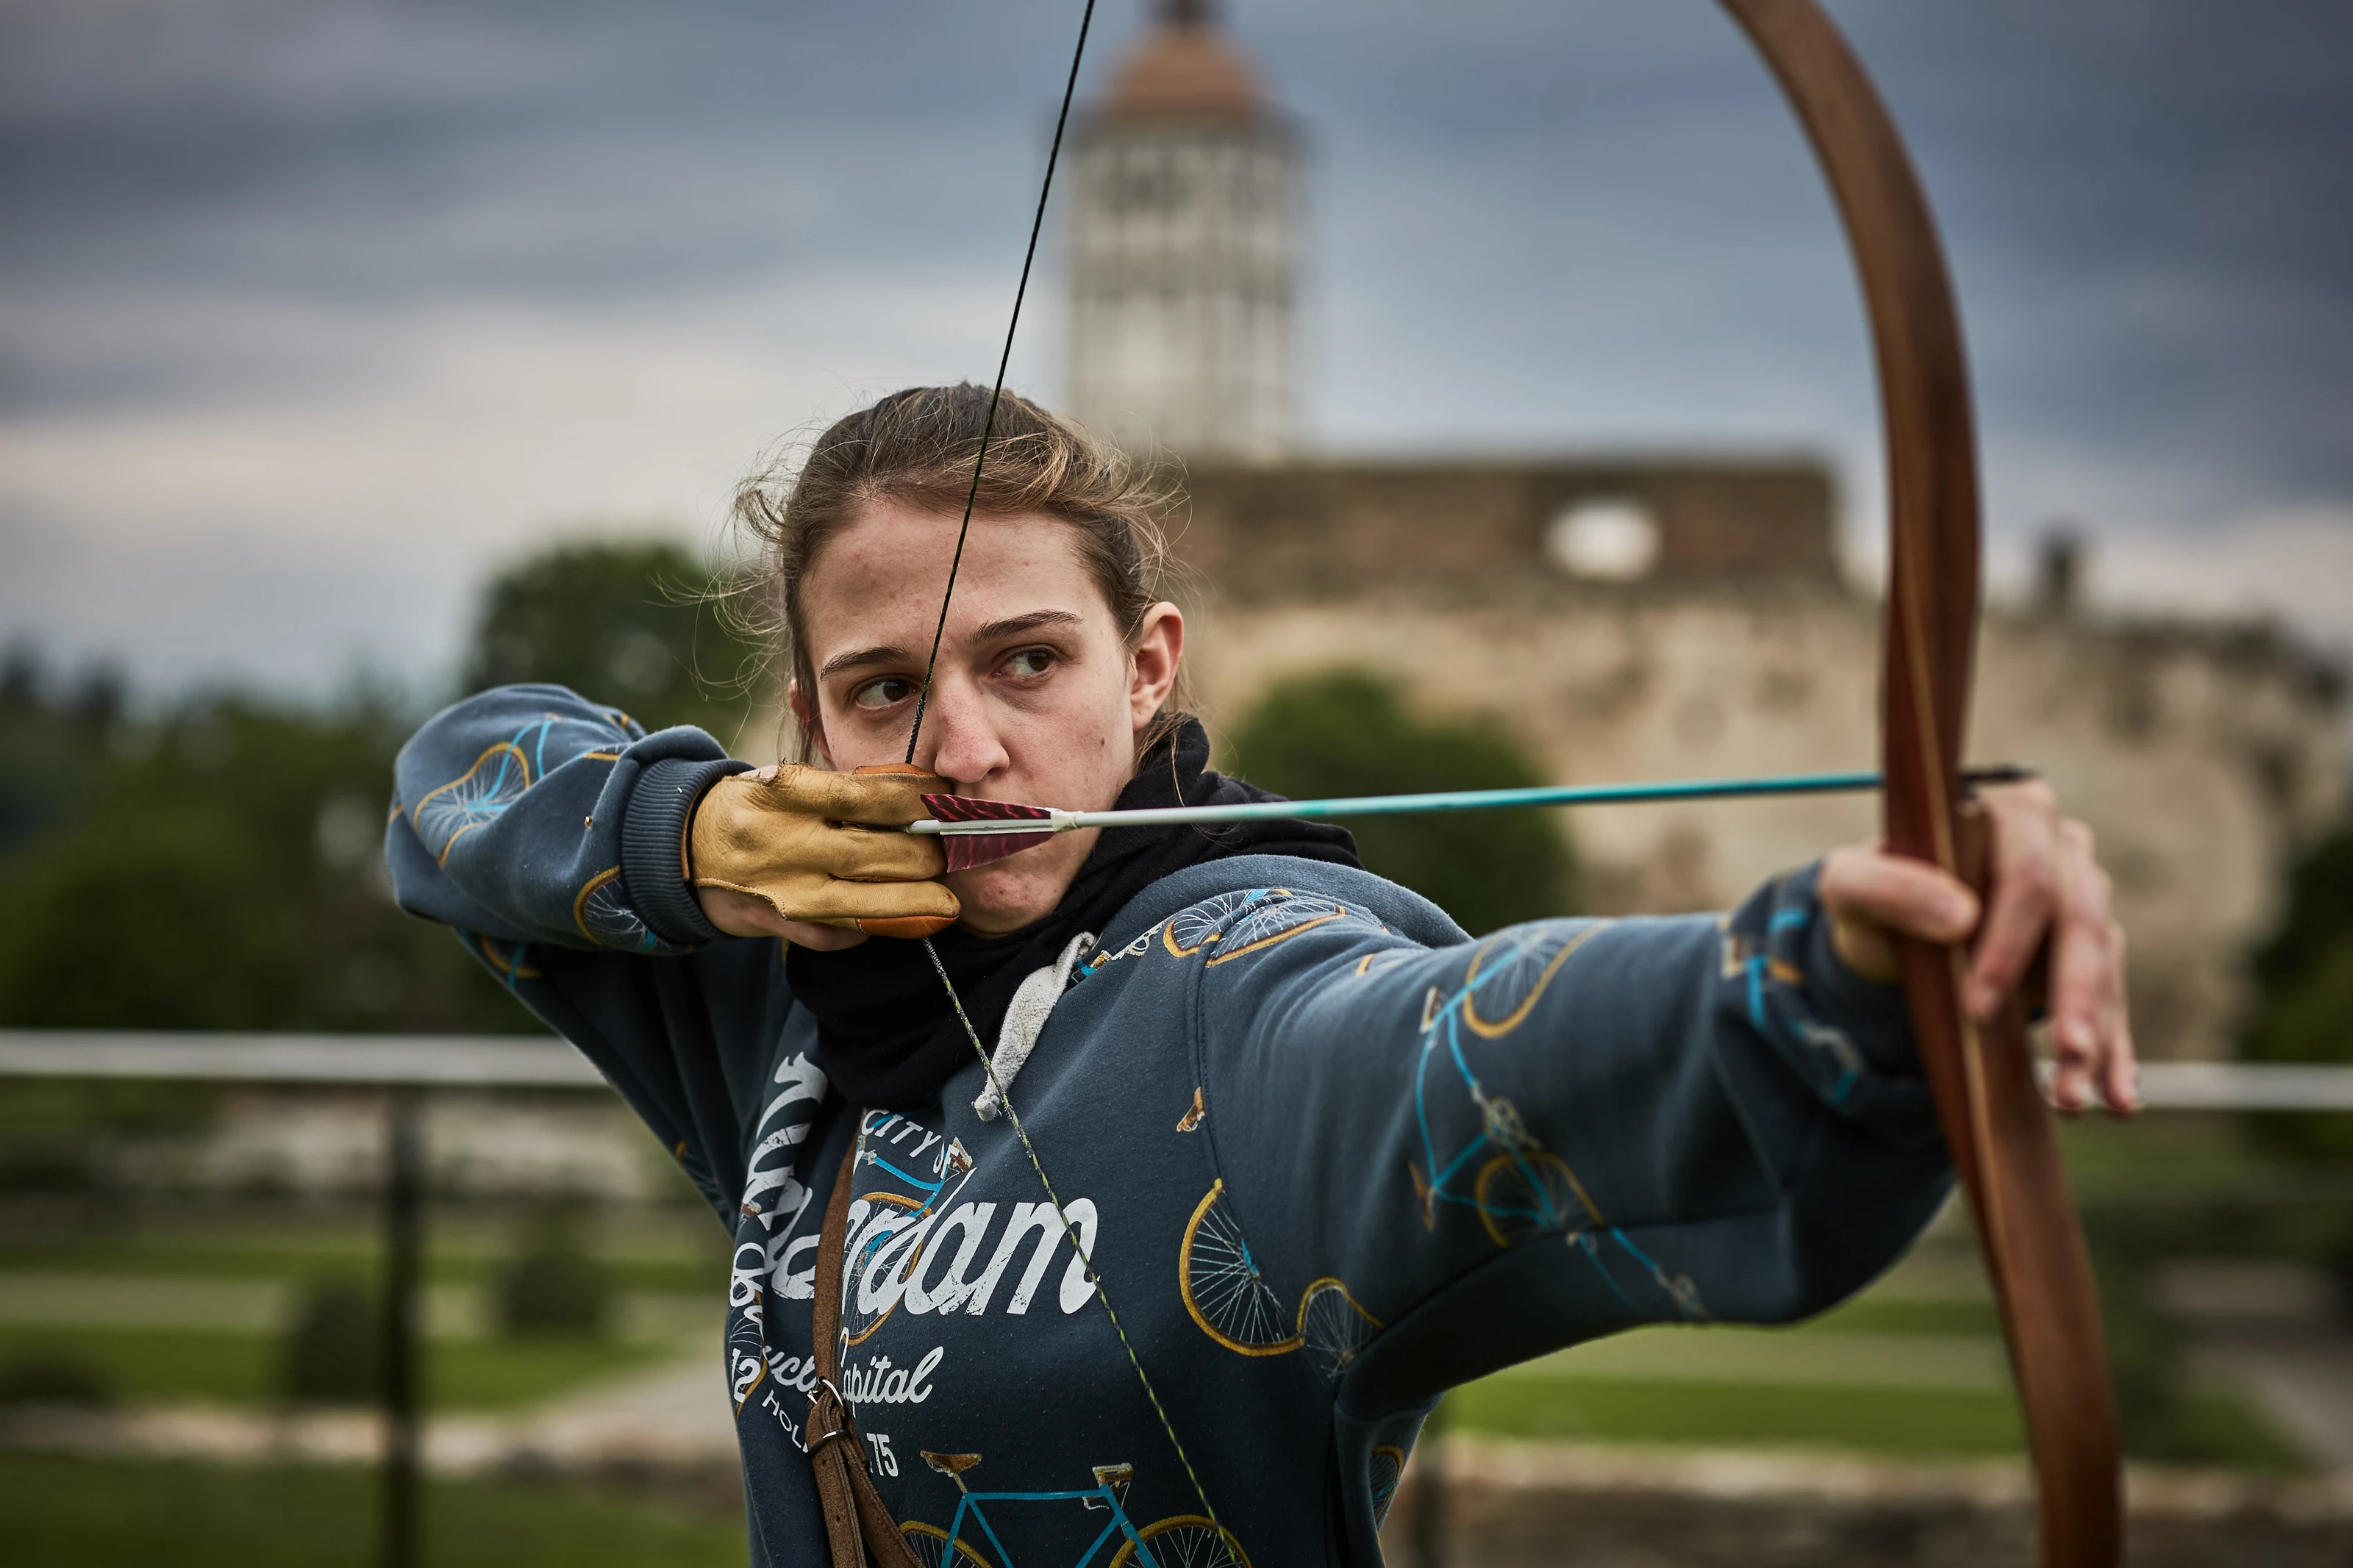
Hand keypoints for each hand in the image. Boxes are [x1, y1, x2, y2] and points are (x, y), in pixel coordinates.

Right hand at [689, 763, 957, 949]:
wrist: (681, 849)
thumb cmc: (752, 808)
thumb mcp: (787, 783)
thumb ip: (844, 790)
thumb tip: (918, 799)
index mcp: (787, 792)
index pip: (869, 794)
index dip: (919, 799)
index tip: (948, 799)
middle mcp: (782, 840)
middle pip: (876, 852)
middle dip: (926, 855)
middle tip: (950, 853)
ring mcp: (780, 887)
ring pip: (864, 903)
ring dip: (915, 903)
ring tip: (946, 901)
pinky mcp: (777, 922)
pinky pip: (837, 934)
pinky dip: (871, 928)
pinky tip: (895, 919)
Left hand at [1818, 781, 2137, 1116]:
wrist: (1889, 933)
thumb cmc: (1873, 897)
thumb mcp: (1851, 887)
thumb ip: (1888, 886)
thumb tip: (1958, 916)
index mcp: (2013, 814)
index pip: (2029, 879)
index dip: (2010, 943)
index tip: (1978, 1006)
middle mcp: (2064, 852)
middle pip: (2083, 926)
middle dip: (2075, 1000)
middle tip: (2064, 1057)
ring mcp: (2086, 905)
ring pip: (2103, 972)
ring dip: (2095, 1038)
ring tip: (2074, 1099)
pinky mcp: (2093, 959)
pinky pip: (2116, 1006)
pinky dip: (2117, 1055)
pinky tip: (2119, 1098)